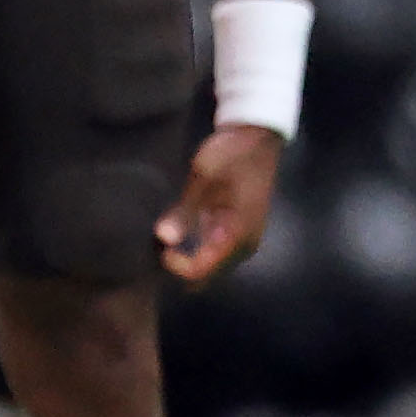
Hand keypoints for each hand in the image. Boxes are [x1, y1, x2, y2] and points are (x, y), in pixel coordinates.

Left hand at [157, 124, 285, 286]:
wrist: (258, 138)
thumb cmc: (233, 155)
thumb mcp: (204, 177)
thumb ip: (184, 209)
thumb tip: (163, 238)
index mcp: (237, 234)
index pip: (202, 270)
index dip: (175, 265)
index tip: (160, 246)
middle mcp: (243, 246)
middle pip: (206, 277)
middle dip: (179, 268)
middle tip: (157, 247)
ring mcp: (242, 241)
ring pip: (210, 269)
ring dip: (186, 261)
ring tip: (164, 241)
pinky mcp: (237, 234)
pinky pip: (213, 255)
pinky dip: (194, 252)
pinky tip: (179, 234)